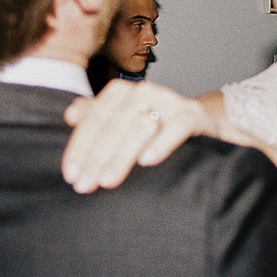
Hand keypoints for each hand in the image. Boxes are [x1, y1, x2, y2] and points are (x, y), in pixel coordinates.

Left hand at [61, 79, 215, 192]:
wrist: (205, 124)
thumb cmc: (158, 126)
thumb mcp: (125, 120)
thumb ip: (98, 116)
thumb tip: (70, 116)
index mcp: (124, 93)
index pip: (96, 118)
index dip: (80, 146)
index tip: (70, 174)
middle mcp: (145, 92)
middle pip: (115, 124)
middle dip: (96, 156)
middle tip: (84, 184)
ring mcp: (171, 102)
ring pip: (141, 126)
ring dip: (122, 155)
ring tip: (108, 181)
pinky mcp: (194, 115)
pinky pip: (178, 126)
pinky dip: (162, 142)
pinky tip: (147, 161)